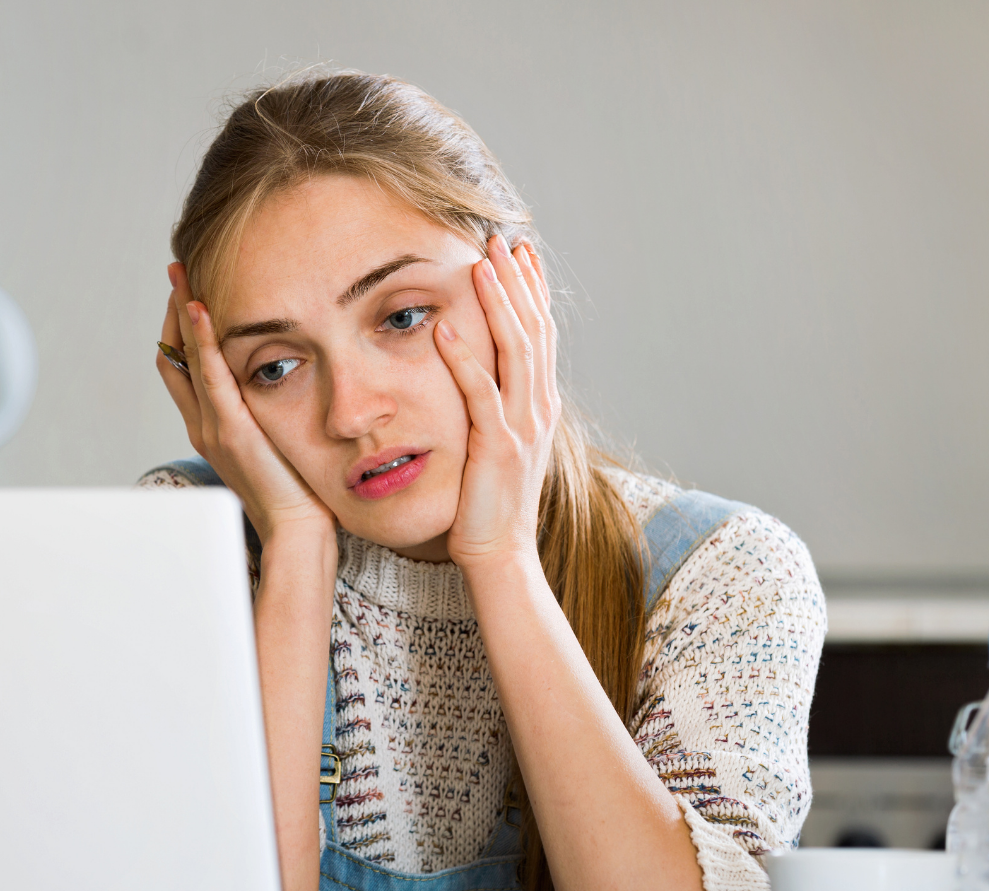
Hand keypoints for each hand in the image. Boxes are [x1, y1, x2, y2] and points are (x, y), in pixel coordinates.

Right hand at [155, 264, 334, 546]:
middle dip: (174, 313)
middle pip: (174, 357)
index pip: (186, 369)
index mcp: (213, 428)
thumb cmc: (297, 491)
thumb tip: (291, 384)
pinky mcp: (230, 431)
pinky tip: (201, 309)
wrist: (297, 529)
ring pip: (184, 360)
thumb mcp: (278, 444)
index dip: (183, 331)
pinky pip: (210, 376)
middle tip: (179, 271)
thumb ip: (272, 416)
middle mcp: (203, 425)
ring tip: (181, 274)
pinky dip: (201, 341)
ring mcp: (212, 428)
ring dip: (181, 314)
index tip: (192, 294)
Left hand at [435, 235, 559, 569]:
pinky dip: (464, 357)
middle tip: (500, 241)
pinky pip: (481, 392)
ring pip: (516, 352)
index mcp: (541, 405)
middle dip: (518, 283)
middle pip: (534, 332)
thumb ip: (501, 406)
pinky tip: (446, 326)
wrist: (501, 551)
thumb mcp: (502, 444)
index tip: (522, 254)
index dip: (533, 292)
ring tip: (481, 265)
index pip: (541, 336)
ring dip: (498, 304)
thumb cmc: (492, 500)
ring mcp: (523, 427)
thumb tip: (489, 374)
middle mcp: (540, 409)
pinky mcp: (498, 446)